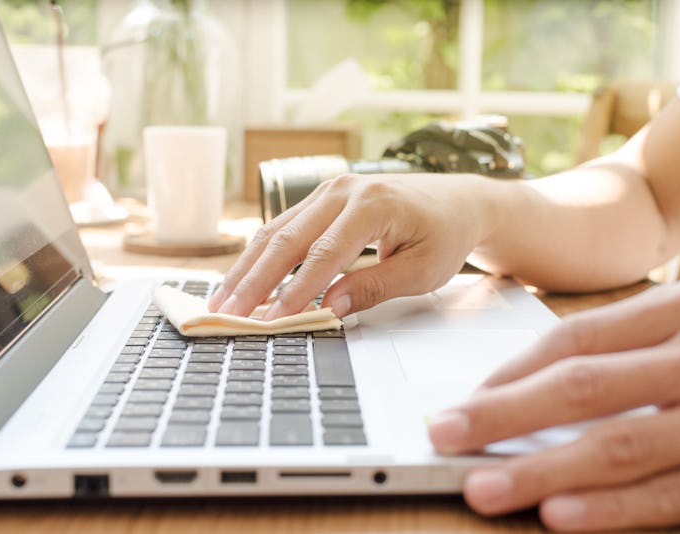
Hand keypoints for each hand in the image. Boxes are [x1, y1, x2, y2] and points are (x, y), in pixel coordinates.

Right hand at [209, 172, 493, 318]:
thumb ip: (374, 287)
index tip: (275, 318)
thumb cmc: (444, 236)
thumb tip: (330, 307)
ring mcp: (329, 190)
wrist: (457, 202)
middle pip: (288, 238)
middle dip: (255, 279)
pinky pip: (284, 226)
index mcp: (374, 204)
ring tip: (221, 299)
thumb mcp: (422, 270)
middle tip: (229, 313)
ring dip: (248, 267)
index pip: (325, 253)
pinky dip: (261, 255)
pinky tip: (243, 278)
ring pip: (277, 230)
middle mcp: (344, 190)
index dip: (297, 289)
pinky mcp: (322, 198)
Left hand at [428, 280, 679, 530]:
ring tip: (483, 487)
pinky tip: (562, 516)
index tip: (461, 402)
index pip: (574, 338)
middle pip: (583, 385)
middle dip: (503, 415)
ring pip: (620, 444)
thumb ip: (628, 350)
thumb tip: (525, 386)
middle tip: (443, 436)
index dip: (509, 374)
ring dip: (542, 468)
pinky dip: (615, 509)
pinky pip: (675, 494)